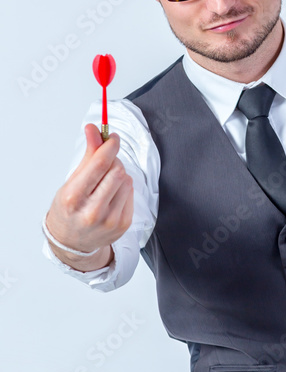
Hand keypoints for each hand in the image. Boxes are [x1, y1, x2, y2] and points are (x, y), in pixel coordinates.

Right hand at [45, 123, 133, 267]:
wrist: (72, 242)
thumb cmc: (69, 209)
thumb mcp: (71, 182)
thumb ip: (87, 155)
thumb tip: (94, 129)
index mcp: (74, 198)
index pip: (99, 164)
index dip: (109, 146)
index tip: (112, 137)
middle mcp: (92, 212)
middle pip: (116, 171)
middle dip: (113, 160)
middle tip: (106, 161)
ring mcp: (110, 220)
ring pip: (126, 180)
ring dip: (119, 175)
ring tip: (106, 182)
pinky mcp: (123, 225)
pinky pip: (131, 193)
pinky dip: (124, 188)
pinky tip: (111, 195)